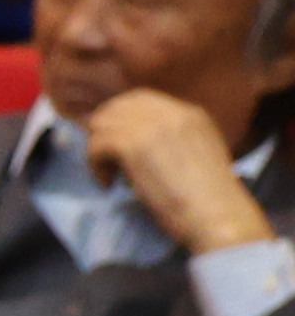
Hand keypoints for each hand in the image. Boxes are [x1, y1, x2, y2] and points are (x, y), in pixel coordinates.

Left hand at [82, 86, 274, 256]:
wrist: (218, 214)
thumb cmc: (212, 198)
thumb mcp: (199, 154)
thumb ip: (172, 140)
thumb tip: (136, 142)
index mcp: (191, 114)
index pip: (141, 100)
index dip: (121, 117)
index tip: (116, 140)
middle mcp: (172, 112)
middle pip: (118, 107)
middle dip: (105, 129)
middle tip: (105, 155)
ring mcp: (152, 126)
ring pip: (104, 124)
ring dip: (100, 148)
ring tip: (109, 173)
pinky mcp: (133, 145)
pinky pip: (98, 145)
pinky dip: (96, 165)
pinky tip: (108, 183)